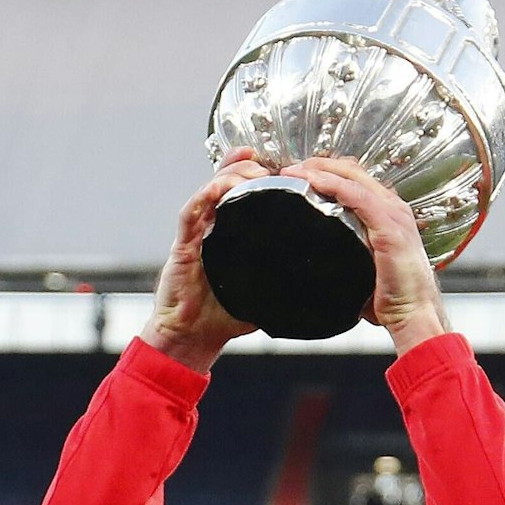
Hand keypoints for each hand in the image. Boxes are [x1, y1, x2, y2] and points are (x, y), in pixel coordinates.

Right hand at [142, 148, 271, 373]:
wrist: (193, 338)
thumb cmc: (224, 316)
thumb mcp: (266, 292)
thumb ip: (286, 280)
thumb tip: (322, 280)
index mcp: (232, 235)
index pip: (244, 195)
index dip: (260, 176)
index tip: (282, 167)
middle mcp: (212, 227)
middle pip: (227, 183)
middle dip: (248, 168)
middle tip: (272, 167)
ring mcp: (196, 233)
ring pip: (211, 189)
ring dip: (231, 174)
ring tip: (254, 171)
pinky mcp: (182, 244)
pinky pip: (191, 212)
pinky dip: (206, 195)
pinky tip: (221, 186)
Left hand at [280, 156, 449, 355]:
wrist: (415, 315)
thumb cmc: (393, 298)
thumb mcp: (364, 267)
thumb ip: (347, 254)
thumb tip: (317, 259)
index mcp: (389, 215)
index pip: (356, 181)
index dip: (328, 172)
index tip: (300, 174)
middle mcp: (394, 209)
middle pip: (353, 172)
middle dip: (319, 165)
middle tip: (291, 169)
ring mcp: (394, 215)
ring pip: (354, 179)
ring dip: (322, 171)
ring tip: (295, 171)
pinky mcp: (390, 228)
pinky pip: (358, 197)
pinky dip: (334, 185)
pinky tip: (315, 181)